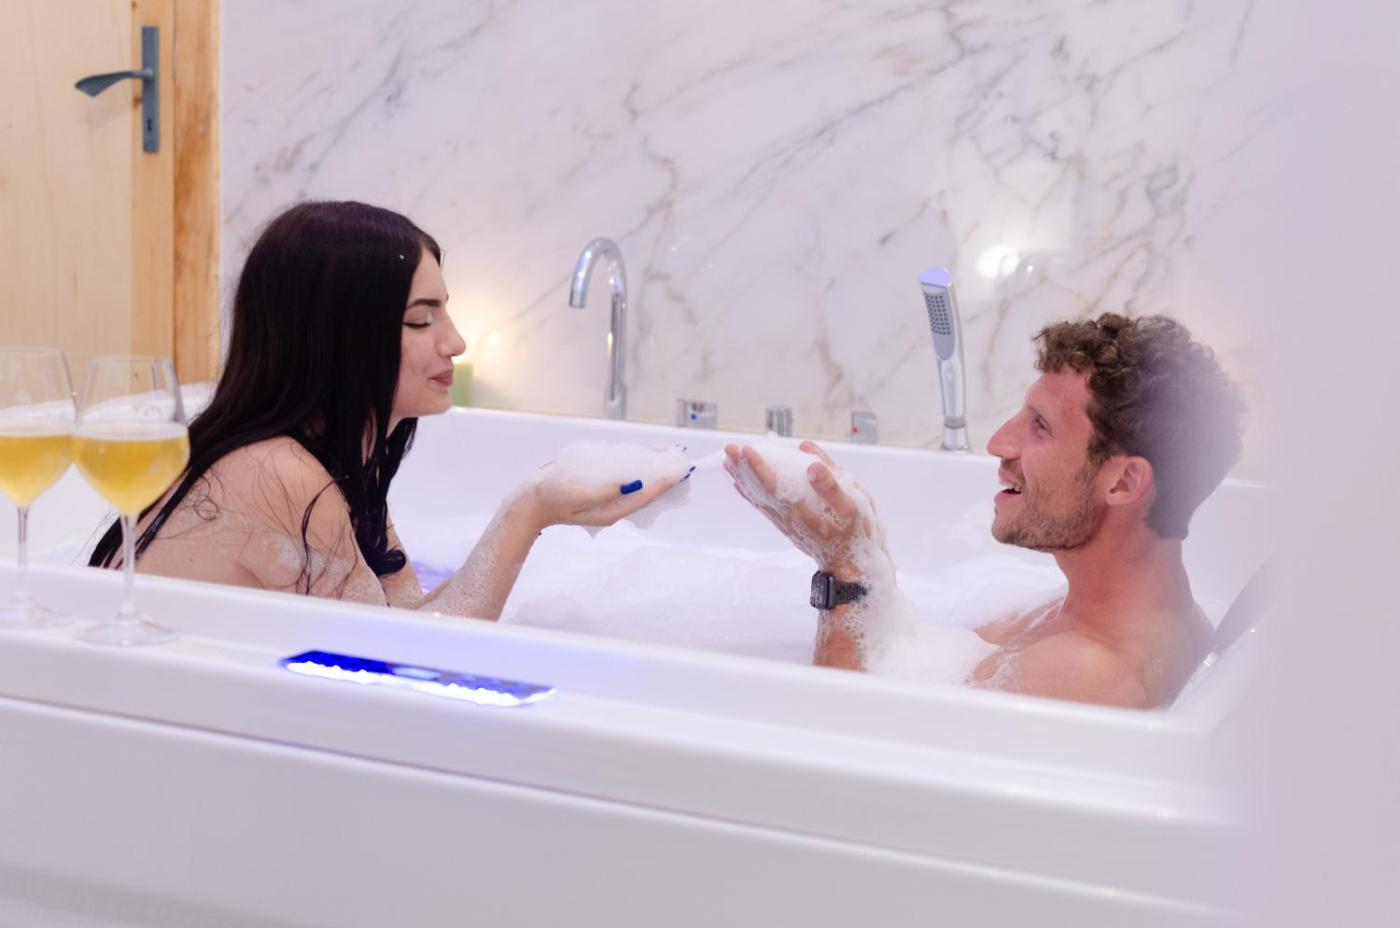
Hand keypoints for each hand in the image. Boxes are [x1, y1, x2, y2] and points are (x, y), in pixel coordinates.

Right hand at [519, 471, 681, 530]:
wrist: (530, 501)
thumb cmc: (552, 498)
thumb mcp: (579, 495)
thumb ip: (606, 491)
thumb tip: (633, 484)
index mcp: (612, 510)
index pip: (646, 495)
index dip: (665, 482)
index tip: (679, 470)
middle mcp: (614, 503)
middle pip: (646, 490)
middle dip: (663, 475)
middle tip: (680, 460)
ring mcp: (607, 495)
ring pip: (637, 482)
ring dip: (652, 468)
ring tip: (668, 455)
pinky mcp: (600, 486)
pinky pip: (623, 475)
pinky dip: (635, 464)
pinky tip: (642, 454)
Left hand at [723, 440, 880, 577]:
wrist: (850, 563)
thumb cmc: (856, 531)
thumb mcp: (854, 506)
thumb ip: (831, 485)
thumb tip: (811, 461)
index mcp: (806, 512)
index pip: (776, 488)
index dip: (760, 468)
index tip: (748, 450)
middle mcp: (790, 519)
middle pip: (761, 491)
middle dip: (744, 469)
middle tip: (729, 448)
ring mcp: (785, 523)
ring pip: (759, 499)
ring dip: (742, 479)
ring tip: (727, 460)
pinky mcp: (785, 525)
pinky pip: (762, 507)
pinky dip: (748, 494)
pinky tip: (738, 483)